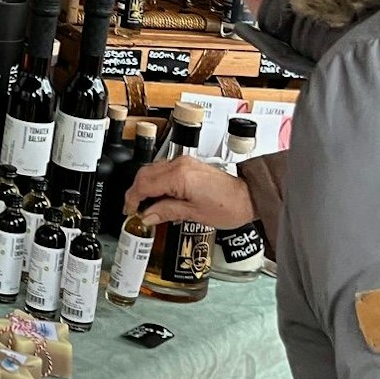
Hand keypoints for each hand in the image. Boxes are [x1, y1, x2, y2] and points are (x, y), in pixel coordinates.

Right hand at [124, 155, 254, 228]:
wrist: (249, 197)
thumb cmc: (229, 206)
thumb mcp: (194, 215)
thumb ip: (166, 212)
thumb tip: (147, 216)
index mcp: (179, 176)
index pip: (144, 185)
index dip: (133, 199)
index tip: (130, 211)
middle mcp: (180, 165)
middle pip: (144, 174)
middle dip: (136, 192)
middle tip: (134, 209)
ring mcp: (184, 163)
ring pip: (152, 170)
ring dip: (145, 186)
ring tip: (146, 206)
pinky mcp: (189, 165)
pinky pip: (163, 170)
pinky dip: (156, 182)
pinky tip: (159, 196)